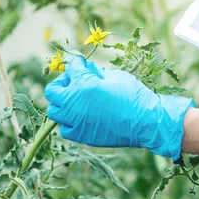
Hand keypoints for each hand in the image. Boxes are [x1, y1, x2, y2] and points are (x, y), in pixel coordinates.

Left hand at [44, 57, 194, 159]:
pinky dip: (69, 123)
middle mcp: (75, 103)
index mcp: (84, 84)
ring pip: (54, 112)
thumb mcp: (115, 76)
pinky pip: (65, 129)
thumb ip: (96, 72)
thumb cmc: (133, 95)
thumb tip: (86, 68)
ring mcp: (76, 121)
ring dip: (62, 104)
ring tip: (75, 102)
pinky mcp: (81, 136)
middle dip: (62, 84)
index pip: (70, 68)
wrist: (145, 121)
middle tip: (74, 83)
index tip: (78, 62)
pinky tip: (81, 118)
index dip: (75, 63)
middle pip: (52, 91)